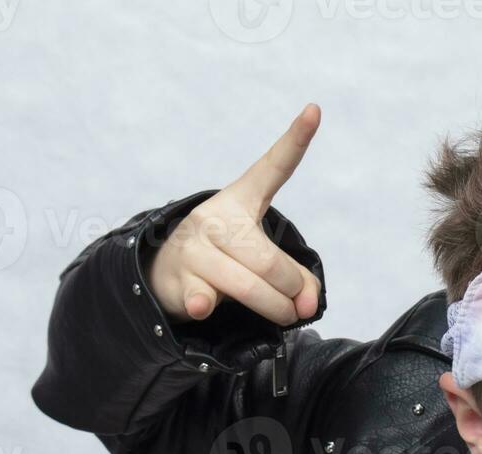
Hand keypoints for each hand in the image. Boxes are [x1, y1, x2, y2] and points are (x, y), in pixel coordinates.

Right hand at [148, 104, 323, 325]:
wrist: (166, 275)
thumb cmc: (228, 262)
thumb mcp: (263, 260)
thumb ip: (296, 278)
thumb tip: (307, 305)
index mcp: (241, 201)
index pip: (272, 168)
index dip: (295, 140)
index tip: (315, 110)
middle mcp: (215, 216)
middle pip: (269, 259)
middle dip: (292, 288)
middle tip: (302, 305)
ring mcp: (194, 247)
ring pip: (249, 285)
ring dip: (276, 308)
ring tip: (286, 315)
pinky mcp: (181, 279)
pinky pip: (203, 296)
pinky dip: (207, 304)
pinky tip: (206, 304)